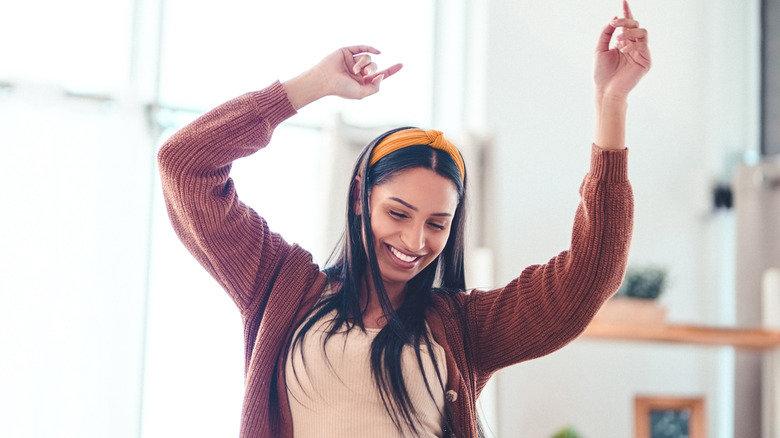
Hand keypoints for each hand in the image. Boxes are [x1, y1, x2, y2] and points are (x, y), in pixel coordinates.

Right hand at [284, 45, 402, 109]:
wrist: (325, 80)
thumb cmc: (341, 88)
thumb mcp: (361, 93)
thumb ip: (374, 87)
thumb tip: (382, 75)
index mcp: (362, 81)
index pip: (380, 75)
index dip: (391, 70)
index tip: (401, 64)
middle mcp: (359, 71)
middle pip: (374, 67)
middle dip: (371, 70)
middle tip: (363, 74)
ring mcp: (353, 61)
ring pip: (368, 58)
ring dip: (363, 64)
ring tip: (353, 70)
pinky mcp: (348, 52)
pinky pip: (363, 48)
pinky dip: (370, 48)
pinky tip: (377, 52)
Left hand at [594, 0, 650, 99]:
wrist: (605, 90)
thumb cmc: (602, 73)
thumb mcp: (600, 49)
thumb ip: (606, 33)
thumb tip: (614, 19)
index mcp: (623, 42)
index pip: (627, 25)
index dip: (626, 12)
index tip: (623, 1)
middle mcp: (633, 46)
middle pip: (636, 25)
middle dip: (626, 21)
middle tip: (615, 23)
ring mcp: (641, 53)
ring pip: (642, 32)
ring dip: (629, 33)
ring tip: (618, 41)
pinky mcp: (646, 61)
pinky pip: (643, 45)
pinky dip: (632, 45)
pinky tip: (623, 50)